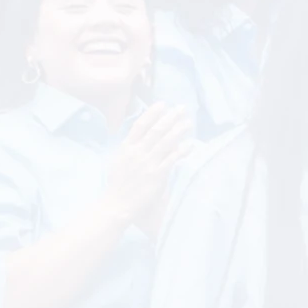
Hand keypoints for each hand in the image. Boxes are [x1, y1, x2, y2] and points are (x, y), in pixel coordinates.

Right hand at [105, 103, 194, 229]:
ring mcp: (147, 163)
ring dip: (178, 131)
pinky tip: (190, 144)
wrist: (116, 204)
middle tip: (181, 108)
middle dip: (170, 118)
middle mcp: (137, 152)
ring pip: (165, 142)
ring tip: (188, 122)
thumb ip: (129, 149)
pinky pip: (171, 160)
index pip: (140, 125)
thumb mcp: (118, 161)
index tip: (163, 104)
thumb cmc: (117, 185)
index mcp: (126, 147)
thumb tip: (138, 138)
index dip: (152, 113)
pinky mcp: (156, 175)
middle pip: (156, 130)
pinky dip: (181, 151)